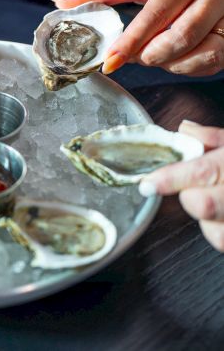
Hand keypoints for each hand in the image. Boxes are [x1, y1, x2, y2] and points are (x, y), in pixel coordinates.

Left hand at [54, 0, 223, 75]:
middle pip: (178, 40)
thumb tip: (60, 4)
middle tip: (131, 54)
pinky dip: (186, 67)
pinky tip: (172, 57)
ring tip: (152, 52)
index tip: (110, 61)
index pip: (155, 15)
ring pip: (198, 55)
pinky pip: (211, 62)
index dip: (131, 42)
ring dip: (167, 63)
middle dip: (147, 55)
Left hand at [139, 120, 223, 251]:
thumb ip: (215, 139)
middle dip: (192, 199)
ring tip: (218, 204)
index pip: (202, 171)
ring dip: (209, 223)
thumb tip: (185, 130)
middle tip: (195, 192)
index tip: (148, 184)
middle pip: (205, 205)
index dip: (170, 178)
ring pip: (217, 234)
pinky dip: (221, 233)